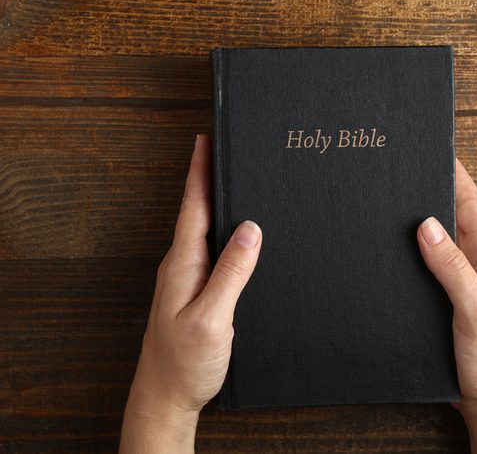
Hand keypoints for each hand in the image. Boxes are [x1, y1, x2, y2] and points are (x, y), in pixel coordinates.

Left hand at [120, 134, 261, 453]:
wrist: (166, 397)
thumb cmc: (183, 362)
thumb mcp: (211, 317)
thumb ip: (231, 272)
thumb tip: (250, 228)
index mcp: (183, 263)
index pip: (193, 207)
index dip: (199, 172)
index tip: (205, 140)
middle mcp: (182, 265)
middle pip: (197, 212)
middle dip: (209, 178)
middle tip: (224, 150)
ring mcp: (188, 279)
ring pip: (205, 230)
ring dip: (216, 204)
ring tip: (232, 181)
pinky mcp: (197, 293)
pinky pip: (212, 252)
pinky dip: (224, 233)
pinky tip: (238, 235)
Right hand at [417, 158, 476, 452]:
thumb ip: (454, 269)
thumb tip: (428, 226)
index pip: (474, 208)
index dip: (459, 178)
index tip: (439, 152)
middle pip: (456, 218)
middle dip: (437, 190)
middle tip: (410, 168)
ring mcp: (462, 283)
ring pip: (442, 240)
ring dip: (424, 219)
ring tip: (397, 199)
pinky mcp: (446, 300)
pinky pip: (430, 265)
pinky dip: (415, 250)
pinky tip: (395, 248)